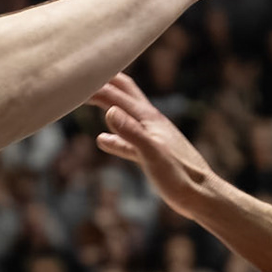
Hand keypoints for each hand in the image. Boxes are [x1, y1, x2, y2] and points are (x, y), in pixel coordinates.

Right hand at [92, 73, 215, 218]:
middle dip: (103, 81)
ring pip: (124, 113)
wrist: (203, 197)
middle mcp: (151, 121)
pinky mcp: (153, 154)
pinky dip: (113, 137)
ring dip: (106, 104)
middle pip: (123, 92)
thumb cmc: (180, 177)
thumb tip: (108, 110)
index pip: (115, 92)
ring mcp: (152, 136)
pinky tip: (102, 141)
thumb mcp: (152, 154)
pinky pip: (128, 140)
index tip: (69, 77)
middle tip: (79, 74)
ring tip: (85, 99)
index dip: (92, 83)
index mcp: (149, 117)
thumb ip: (131, 132)